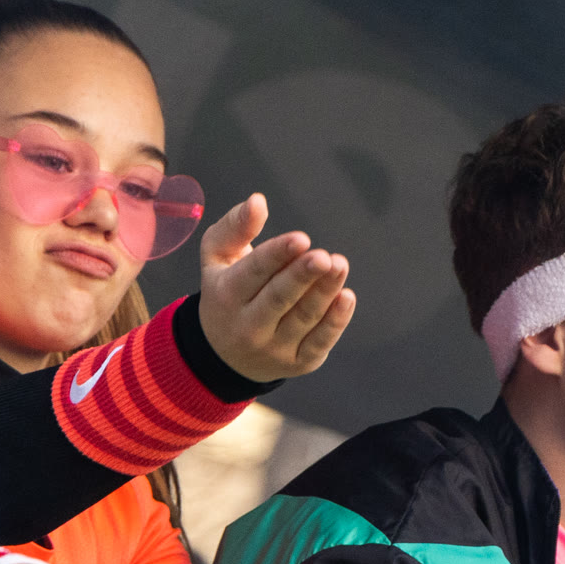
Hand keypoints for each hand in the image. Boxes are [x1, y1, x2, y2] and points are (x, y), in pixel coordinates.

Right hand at [198, 193, 355, 383]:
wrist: (225, 354)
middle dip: (303, 277)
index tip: (301, 238)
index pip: (254, 273)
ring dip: (325, 292)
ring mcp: (274, 348)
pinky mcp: (298, 362)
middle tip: (325, 257)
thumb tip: (258, 201)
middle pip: (279, 298)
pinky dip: (335, 321)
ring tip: (340, 265)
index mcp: (226, 295)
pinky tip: (347, 297)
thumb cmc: (227, 292)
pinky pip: (320, 342)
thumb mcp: (217, 257)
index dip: (277, 255)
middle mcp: (247, 326)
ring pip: (303, 318)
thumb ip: (236, 227)